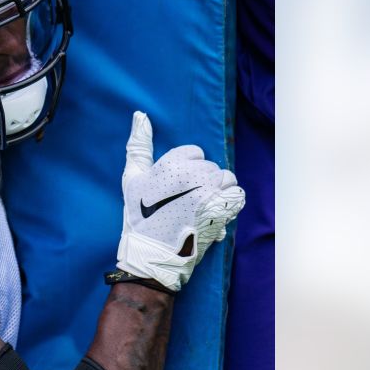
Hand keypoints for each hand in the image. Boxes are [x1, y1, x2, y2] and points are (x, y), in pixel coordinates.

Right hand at [117, 111, 244, 290]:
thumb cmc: (139, 216)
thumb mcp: (132, 178)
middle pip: (210, 166)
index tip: (175, 188)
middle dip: (201, 182)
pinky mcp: (223, 210)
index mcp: (172, 164)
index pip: (194, 152)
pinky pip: (237, 194)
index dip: (185, 170)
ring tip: (200, 207)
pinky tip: (214, 212)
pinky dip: (229, 203)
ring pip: (226, 178)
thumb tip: (141, 115)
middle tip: (184, 202)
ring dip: (217, 191)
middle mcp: (193, 175)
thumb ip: (139, 145)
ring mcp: (210, 192)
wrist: (152, 254)